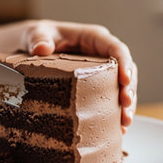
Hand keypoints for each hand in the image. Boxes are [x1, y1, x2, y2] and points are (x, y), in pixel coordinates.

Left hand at [21, 20, 136, 130]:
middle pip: (126, 70)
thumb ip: (38, 38)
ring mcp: (101, 71)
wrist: (32, 48)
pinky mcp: (96, 85)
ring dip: (126, 105)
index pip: (116, 48)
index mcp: (94, 38)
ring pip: (122, 87)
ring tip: (125, 122)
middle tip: (126, 106)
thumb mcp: (35, 33)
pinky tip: (118, 129)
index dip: (124, 63)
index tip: (125, 80)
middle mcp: (102, 54)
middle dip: (129, 89)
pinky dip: (115, 113)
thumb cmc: (38, 37)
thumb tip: (42, 48)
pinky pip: (111, 98)